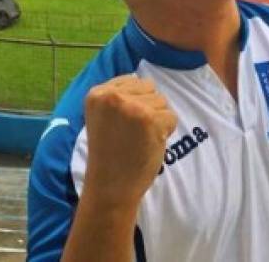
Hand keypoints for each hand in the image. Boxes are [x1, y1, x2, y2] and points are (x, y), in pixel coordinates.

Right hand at [83, 75, 176, 209]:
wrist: (109, 188)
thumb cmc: (110, 153)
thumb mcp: (104, 116)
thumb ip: (120, 96)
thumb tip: (145, 82)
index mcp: (97, 93)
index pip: (132, 81)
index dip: (134, 103)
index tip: (121, 126)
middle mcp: (112, 96)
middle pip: (149, 88)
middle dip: (147, 109)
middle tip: (131, 134)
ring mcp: (131, 107)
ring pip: (162, 101)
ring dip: (157, 121)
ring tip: (139, 139)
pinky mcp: (150, 119)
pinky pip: (171, 117)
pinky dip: (166, 131)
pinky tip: (149, 144)